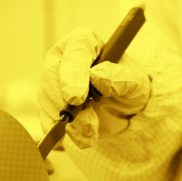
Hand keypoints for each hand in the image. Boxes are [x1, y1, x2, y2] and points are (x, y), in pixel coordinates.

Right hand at [38, 27, 150, 148]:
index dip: (73, 74)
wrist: (125, 105)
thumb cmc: (130, 83)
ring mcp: (54, 81)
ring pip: (47, 97)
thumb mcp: (135, 80)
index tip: (77, 98)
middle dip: (63, 100)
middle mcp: (64, 58)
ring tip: (91, 131)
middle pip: (51, 74)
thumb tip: (96, 76)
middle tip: (82, 120)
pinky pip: (46, 116)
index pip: (74, 52)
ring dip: (67, 119)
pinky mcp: (51, 103)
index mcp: (85, 42)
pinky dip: (58, 131)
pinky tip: (75, 138)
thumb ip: (119, 77)